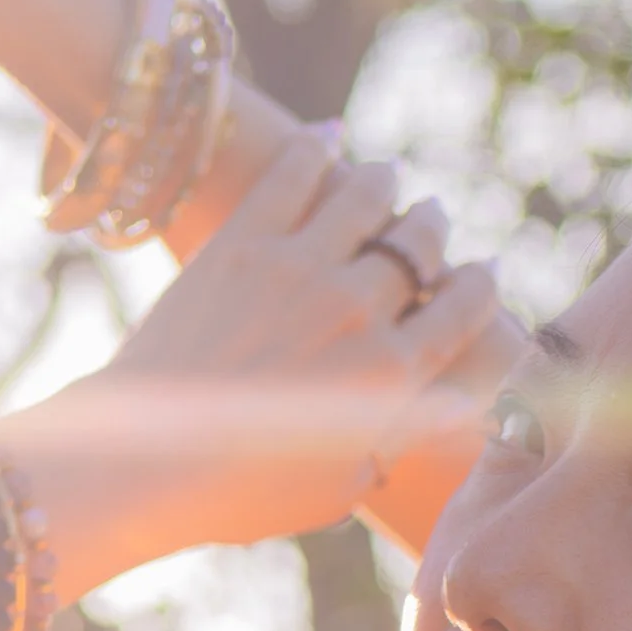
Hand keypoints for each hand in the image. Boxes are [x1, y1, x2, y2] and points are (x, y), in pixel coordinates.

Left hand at [26, 132, 513, 556]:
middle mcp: (356, 312)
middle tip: (432, 220)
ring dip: (385, 184)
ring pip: (365, 198)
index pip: (462, 311)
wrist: (148, 463)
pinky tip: (330, 137)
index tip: (483, 274)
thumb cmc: (245, 494)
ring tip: (389, 177)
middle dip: (433, 231)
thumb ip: (400, 437)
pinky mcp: (241, 243)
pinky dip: (316, 149)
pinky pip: (291, 175)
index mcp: (390, 377)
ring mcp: (299, 269)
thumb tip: (460, 408)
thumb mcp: (342, 485)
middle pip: (418, 247)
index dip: (479, 288)